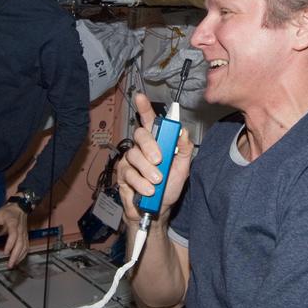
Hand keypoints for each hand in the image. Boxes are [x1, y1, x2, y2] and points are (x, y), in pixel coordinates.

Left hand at [0, 204, 28, 267]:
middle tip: (10, 264)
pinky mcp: (25, 236)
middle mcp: (20, 230)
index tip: (5, 252)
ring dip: (19, 256)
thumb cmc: (8, 211)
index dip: (10, 244)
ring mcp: (24, 233)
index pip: (14, 235)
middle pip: (21, 244)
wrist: (19, 207)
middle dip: (15, 255)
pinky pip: (26, 247)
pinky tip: (18, 260)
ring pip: (24, 247)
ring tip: (13, 264)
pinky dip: (23, 254)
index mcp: (13, 224)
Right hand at [115, 92, 193, 224]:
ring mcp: (130, 160)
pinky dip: (141, 182)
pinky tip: (149, 190)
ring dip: (147, 170)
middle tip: (159, 160)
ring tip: (157, 182)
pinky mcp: (123, 174)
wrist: (158, 210)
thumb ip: (184, 149)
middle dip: (150, 146)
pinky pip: (129, 173)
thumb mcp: (182, 168)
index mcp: (157, 142)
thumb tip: (184, 132)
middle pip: (140, 135)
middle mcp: (141, 148)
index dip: (145, 108)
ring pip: (134, 156)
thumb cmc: (169, 187)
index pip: (150, 121)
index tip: (141, 98)